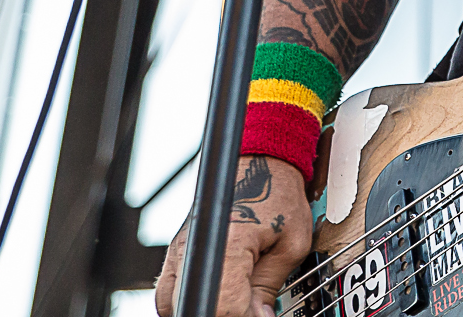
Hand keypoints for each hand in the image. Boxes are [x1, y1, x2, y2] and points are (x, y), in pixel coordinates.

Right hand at [156, 155, 311, 316]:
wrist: (261, 160)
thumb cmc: (278, 194)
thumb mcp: (291, 244)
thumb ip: (269, 287)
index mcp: (225, 246)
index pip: (223, 307)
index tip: (262, 313)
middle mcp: (191, 251)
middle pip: (195, 308)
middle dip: (227, 313)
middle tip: (253, 306)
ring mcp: (178, 252)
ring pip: (174, 306)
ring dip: (209, 306)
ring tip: (239, 298)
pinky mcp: (175, 253)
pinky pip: (171, 293)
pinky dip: (195, 298)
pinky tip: (222, 294)